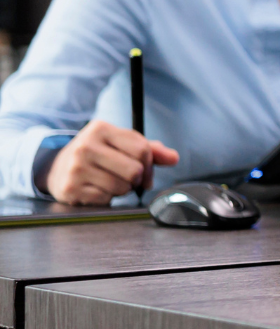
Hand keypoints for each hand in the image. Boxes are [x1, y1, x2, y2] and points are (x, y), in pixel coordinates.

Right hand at [46, 120, 179, 204]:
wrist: (57, 168)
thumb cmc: (97, 154)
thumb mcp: (120, 144)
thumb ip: (149, 149)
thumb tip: (174, 158)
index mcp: (100, 129)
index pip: (142, 149)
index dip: (150, 163)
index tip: (146, 169)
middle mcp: (86, 146)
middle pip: (135, 170)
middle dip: (138, 178)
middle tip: (129, 178)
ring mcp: (76, 168)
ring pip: (122, 187)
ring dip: (123, 189)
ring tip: (110, 181)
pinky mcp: (71, 188)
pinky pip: (106, 199)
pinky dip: (107, 197)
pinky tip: (96, 188)